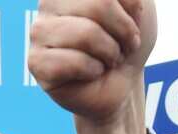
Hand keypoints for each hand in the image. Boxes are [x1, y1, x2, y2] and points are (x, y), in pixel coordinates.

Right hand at [28, 0, 154, 125]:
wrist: (124, 81)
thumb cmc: (126, 40)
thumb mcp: (140, 6)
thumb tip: (108, 0)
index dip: (131, 9)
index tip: (132, 22)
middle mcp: (49, 1)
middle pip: (99, 5)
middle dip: (123, 32)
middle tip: (122, 45)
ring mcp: (39, 31)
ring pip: (85, 34)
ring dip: (110, 53)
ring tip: (108, 59)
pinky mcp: (36, 62)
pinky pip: (72, 62)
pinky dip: (93, 70)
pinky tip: (91, 72)